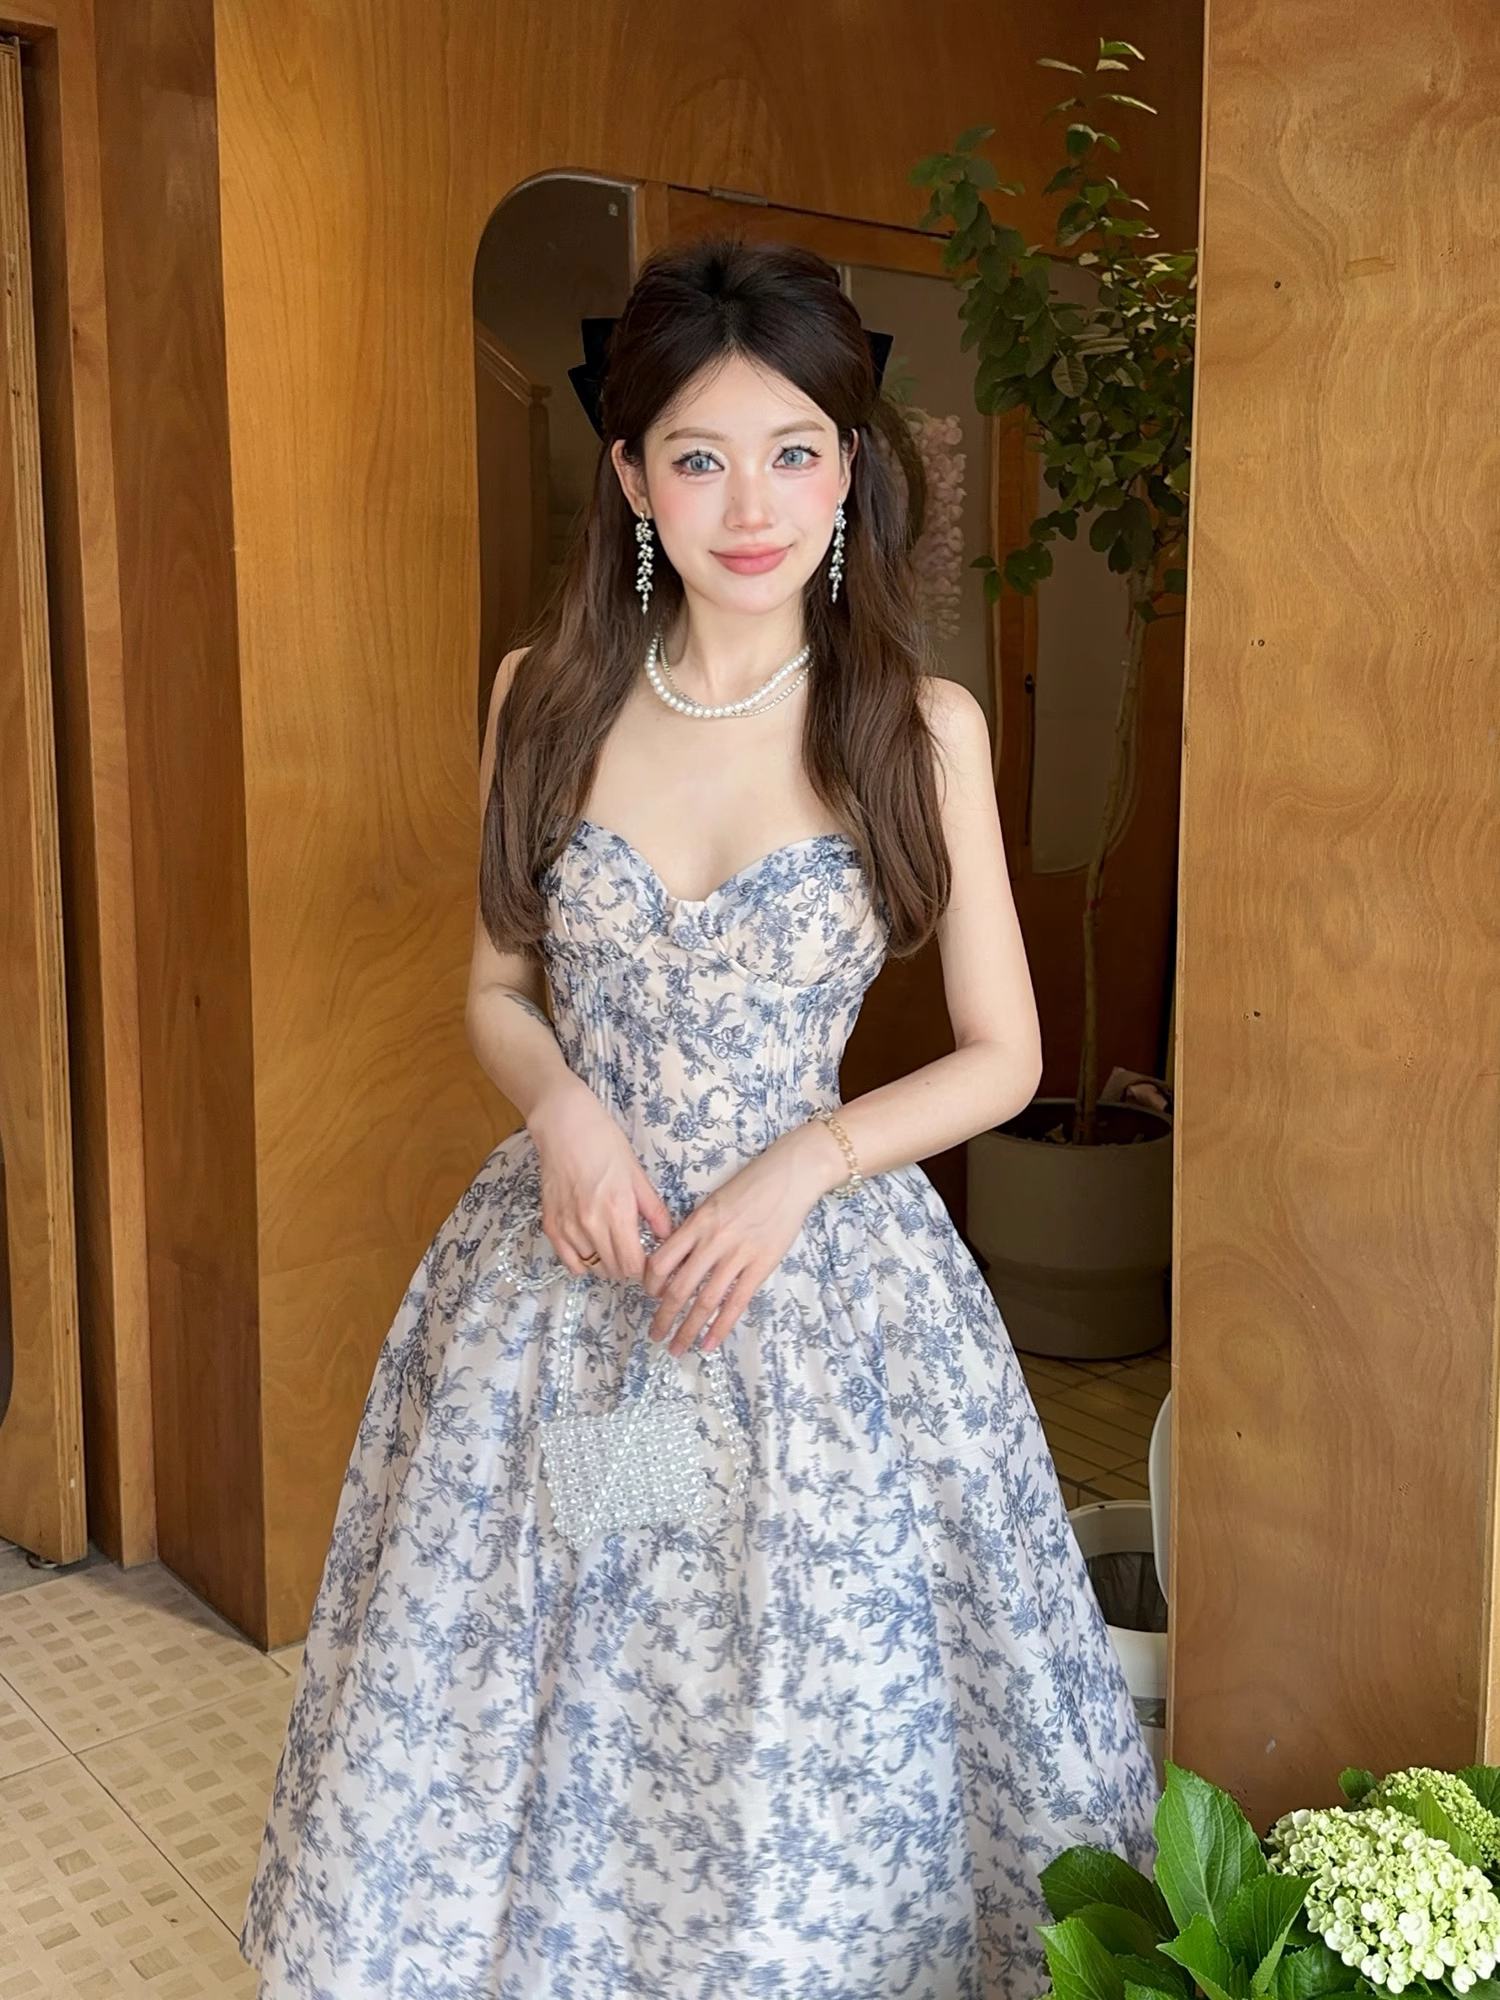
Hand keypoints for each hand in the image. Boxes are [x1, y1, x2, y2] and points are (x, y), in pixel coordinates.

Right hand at [528, 1077, 672, 1282]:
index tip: (648, 1257)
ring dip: (606, 1263)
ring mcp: (568, 1226)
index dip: (644, 1267)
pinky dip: (583, 1261)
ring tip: (612, 1245)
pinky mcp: (551, 1225)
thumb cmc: (604, 1143)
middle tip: (632, 1250)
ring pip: (592, 1268)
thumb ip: (653, 1209)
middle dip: (628, 1266)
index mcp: (617, 1211)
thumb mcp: (636, 1174)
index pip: (632, 1265)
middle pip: (614, 1270)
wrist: (564, 1126)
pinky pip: (570, 1261)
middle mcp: (591, 1224)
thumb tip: (667, 1235)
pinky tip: (591, 1246)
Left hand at [641, 1119, 846, 1354]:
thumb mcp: (716, 1200)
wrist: (791, 1175)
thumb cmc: (753, 1184)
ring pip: (705, 1300)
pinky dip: (721, 1326)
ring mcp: (737, 1254)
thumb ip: (698, 1229)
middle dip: (663, 1317)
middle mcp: (712, 1240)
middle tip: (655, 1336)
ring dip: (688, 1328)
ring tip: (678, 1347)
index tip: (650, 1297)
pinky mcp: (761, 1265)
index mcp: (697, 1222)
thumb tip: (681, 1259)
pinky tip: (710, 1342)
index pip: (662, 1260)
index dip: (651, 1284)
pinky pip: (736, 1302)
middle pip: (679, 1287)